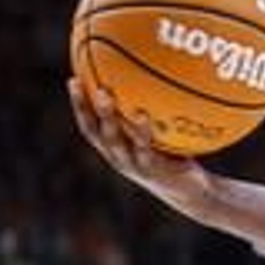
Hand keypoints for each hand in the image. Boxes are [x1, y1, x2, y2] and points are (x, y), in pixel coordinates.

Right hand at [68, 81, 212, 217]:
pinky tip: (143, 114)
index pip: (89, 125)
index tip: (73, 79)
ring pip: (114, 140)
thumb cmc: (173, 156)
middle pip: (96, 132)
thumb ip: (150, 112)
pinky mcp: (152, 171)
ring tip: (105, 95)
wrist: (191, 191)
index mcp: (114, 147)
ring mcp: (134, 165)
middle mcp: (118, 157)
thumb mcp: (160, 133)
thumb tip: (151, 74)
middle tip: (82, 84)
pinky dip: (141, 132)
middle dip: (86, 109)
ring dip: (108, 118)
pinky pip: (143, 149)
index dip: (79, 105)